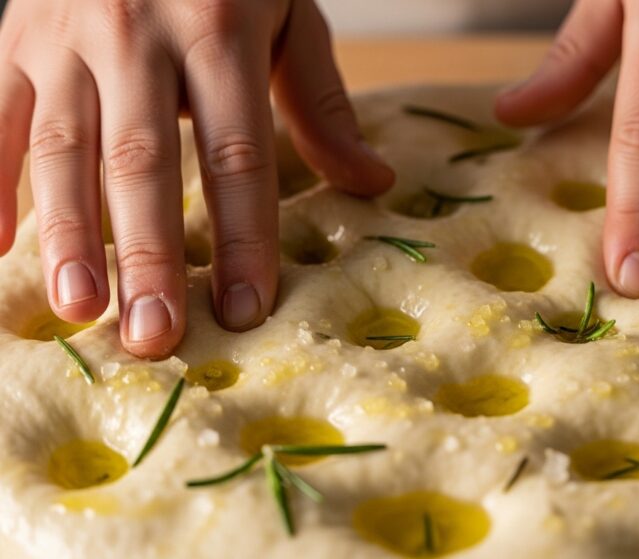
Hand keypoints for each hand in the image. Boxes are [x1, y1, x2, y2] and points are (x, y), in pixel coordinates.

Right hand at [0, 0, 393, 356]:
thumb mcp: (290, 18)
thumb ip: (321, 103)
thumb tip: (373, 183)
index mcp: (218, 30)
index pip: (237, 153)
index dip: (243, 236)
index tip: (245, 309)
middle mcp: (136, 33)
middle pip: (144, 162)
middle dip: (149, 255)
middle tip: (156, 336)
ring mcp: (65, 35)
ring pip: (63, 148)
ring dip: (67, 235)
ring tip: (81, 309)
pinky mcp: (14, 39)